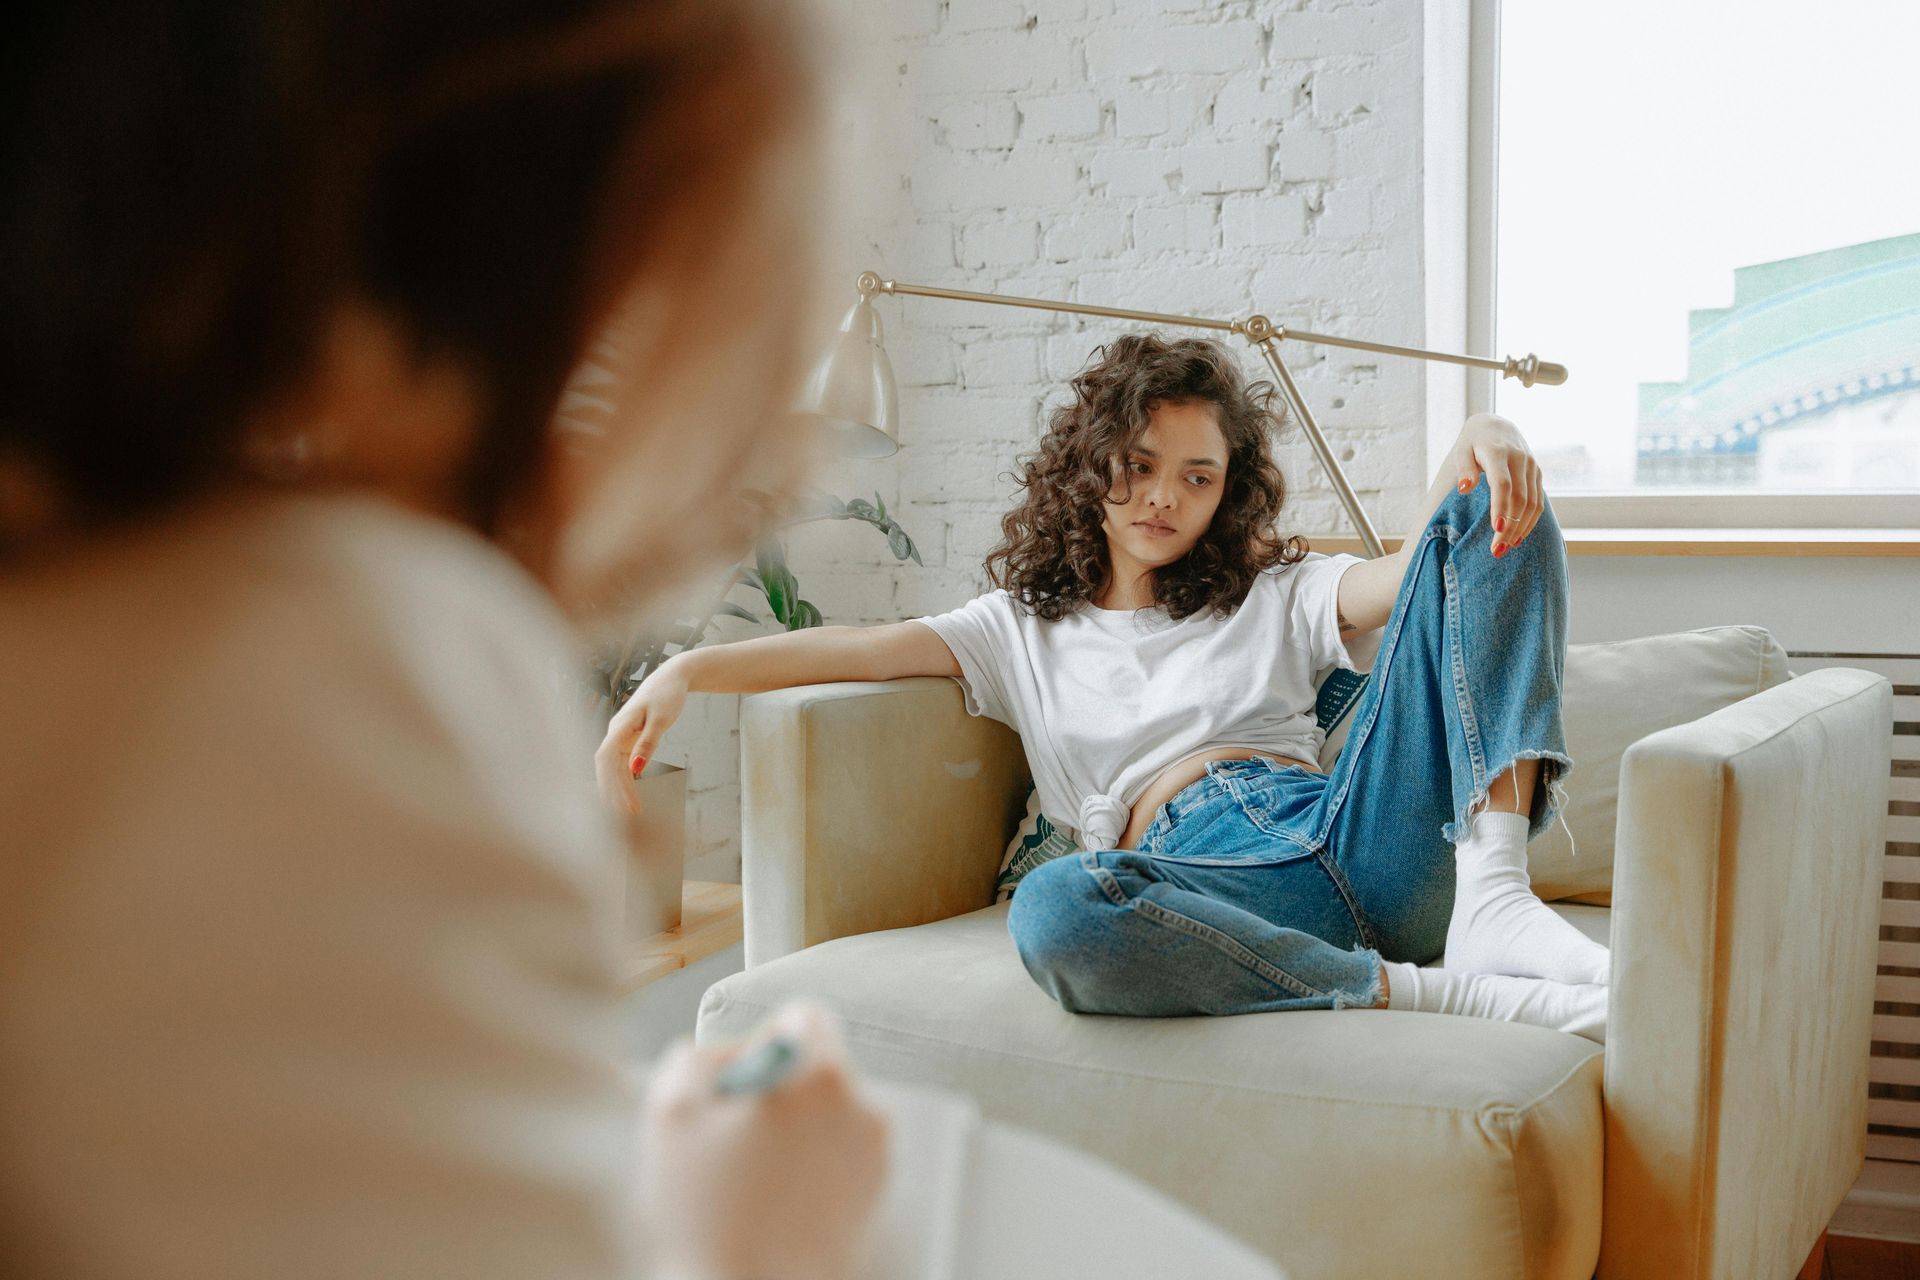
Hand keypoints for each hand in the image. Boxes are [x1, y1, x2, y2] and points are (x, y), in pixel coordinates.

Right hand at [594, 660, 688, 814]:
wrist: (673, 677)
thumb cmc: (668, 695)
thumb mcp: (661, 719)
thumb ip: (648, 744)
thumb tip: (636, 770)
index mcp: (619, 727)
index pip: (606, 760)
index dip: (610, 784)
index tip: (622, 803)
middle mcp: (615, 732)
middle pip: (607, 767)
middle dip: (614, 791)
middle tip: (627, 815)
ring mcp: (620, 736)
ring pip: (614, 767)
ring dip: (620, 788)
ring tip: (631, 810)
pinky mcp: (629, 738)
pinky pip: (623, 762)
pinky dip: (626, 779)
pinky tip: (631, 794)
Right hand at [638, 1003, 890, 1279]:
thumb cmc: (712, 1218)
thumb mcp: (671, 1112)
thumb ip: (698, 1056)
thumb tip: (724, 1052)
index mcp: (817, 1076)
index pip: (801, 1016)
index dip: (759, 1042)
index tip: (741, 1078)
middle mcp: (860, 1107)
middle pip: (814, 1066)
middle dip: (776, 1090)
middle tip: (734, 1136)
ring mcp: (873, 1153)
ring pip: (825, 1112)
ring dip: (794, 1128)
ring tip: (752, 1177)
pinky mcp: (874, 1191)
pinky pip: (837, 1153)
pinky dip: (811, 1164)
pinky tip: (775, 1198)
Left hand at [1450, 415, 1543, 558]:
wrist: (1496, 427)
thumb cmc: (1473, 443)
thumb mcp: (1461, 451)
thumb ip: (1463, 469)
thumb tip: (1464, 489)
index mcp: (1498, 452)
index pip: (1502, 483)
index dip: (1500, 506)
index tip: (1496, 529)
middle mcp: (1520, 460)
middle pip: (1519, 498)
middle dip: (1510, 526)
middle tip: (1497, 550)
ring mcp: (1531, 467)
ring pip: (1532, 503)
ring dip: (1521, 528)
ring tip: (1505, 548)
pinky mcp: (1537, 474)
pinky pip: (1538, 501)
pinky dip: (1530, 521)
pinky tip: (1518, 536)